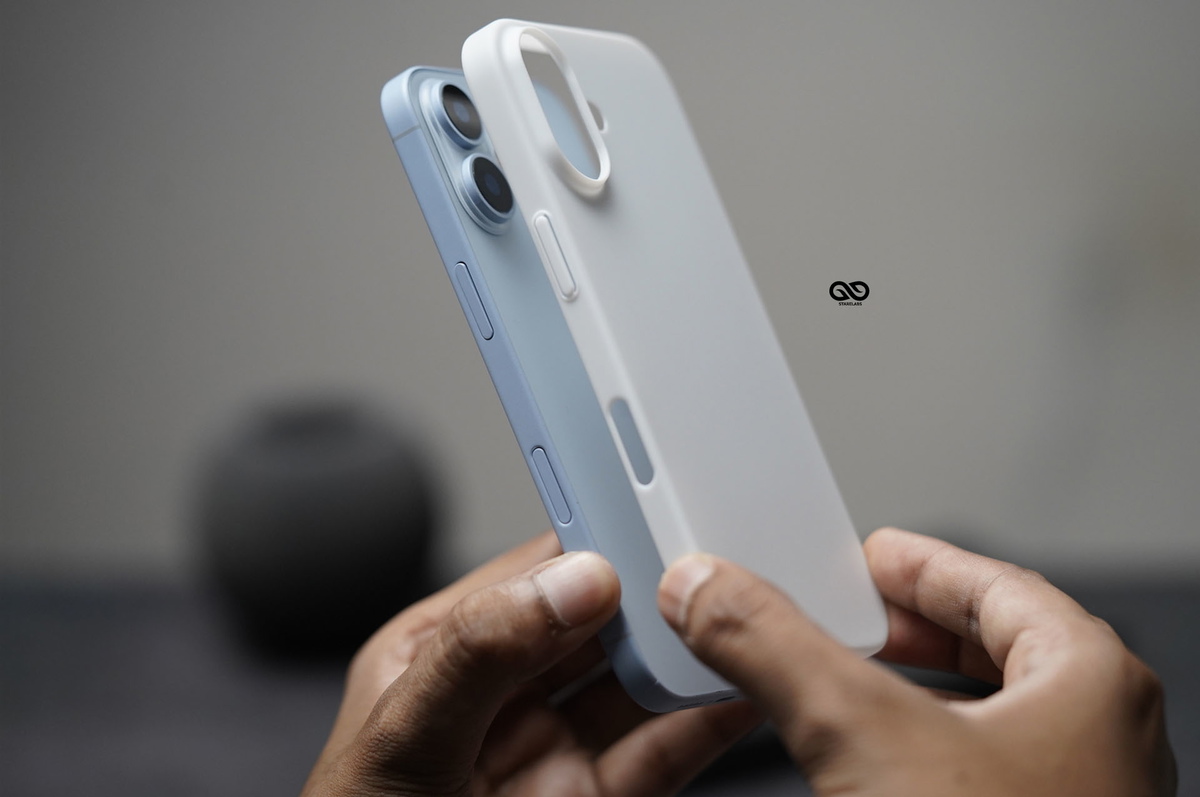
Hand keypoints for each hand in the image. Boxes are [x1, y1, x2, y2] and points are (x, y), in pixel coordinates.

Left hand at [302, 531, 760, 796]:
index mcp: (443, 651)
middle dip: (651, 592)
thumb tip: (570, 583)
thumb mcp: (404, 738)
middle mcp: (505, 693)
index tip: (646, 510)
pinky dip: (706, 721)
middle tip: (711, 563)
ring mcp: (554, 748)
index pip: (527, 574)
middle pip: (596, 622)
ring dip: (686, 652)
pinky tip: (738, 692)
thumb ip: (481, 655)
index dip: (588, 540)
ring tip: (737, 617)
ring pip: (636, 685)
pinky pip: (662, 752)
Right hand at [658, 527, 1176, 795]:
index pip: (995, 585)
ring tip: (844, 686)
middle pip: (994, 651)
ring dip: (907, 697)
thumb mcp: (862, 737)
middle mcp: (1098, 743)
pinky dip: (913, 758)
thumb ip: (775, 649)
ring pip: (985, 721)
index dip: (917, 564)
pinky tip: (866, 772)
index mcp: (1089, 685)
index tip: (866, 556)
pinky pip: (973, 779)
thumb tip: (708, 590)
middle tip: (845, 616)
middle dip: (906, 632)